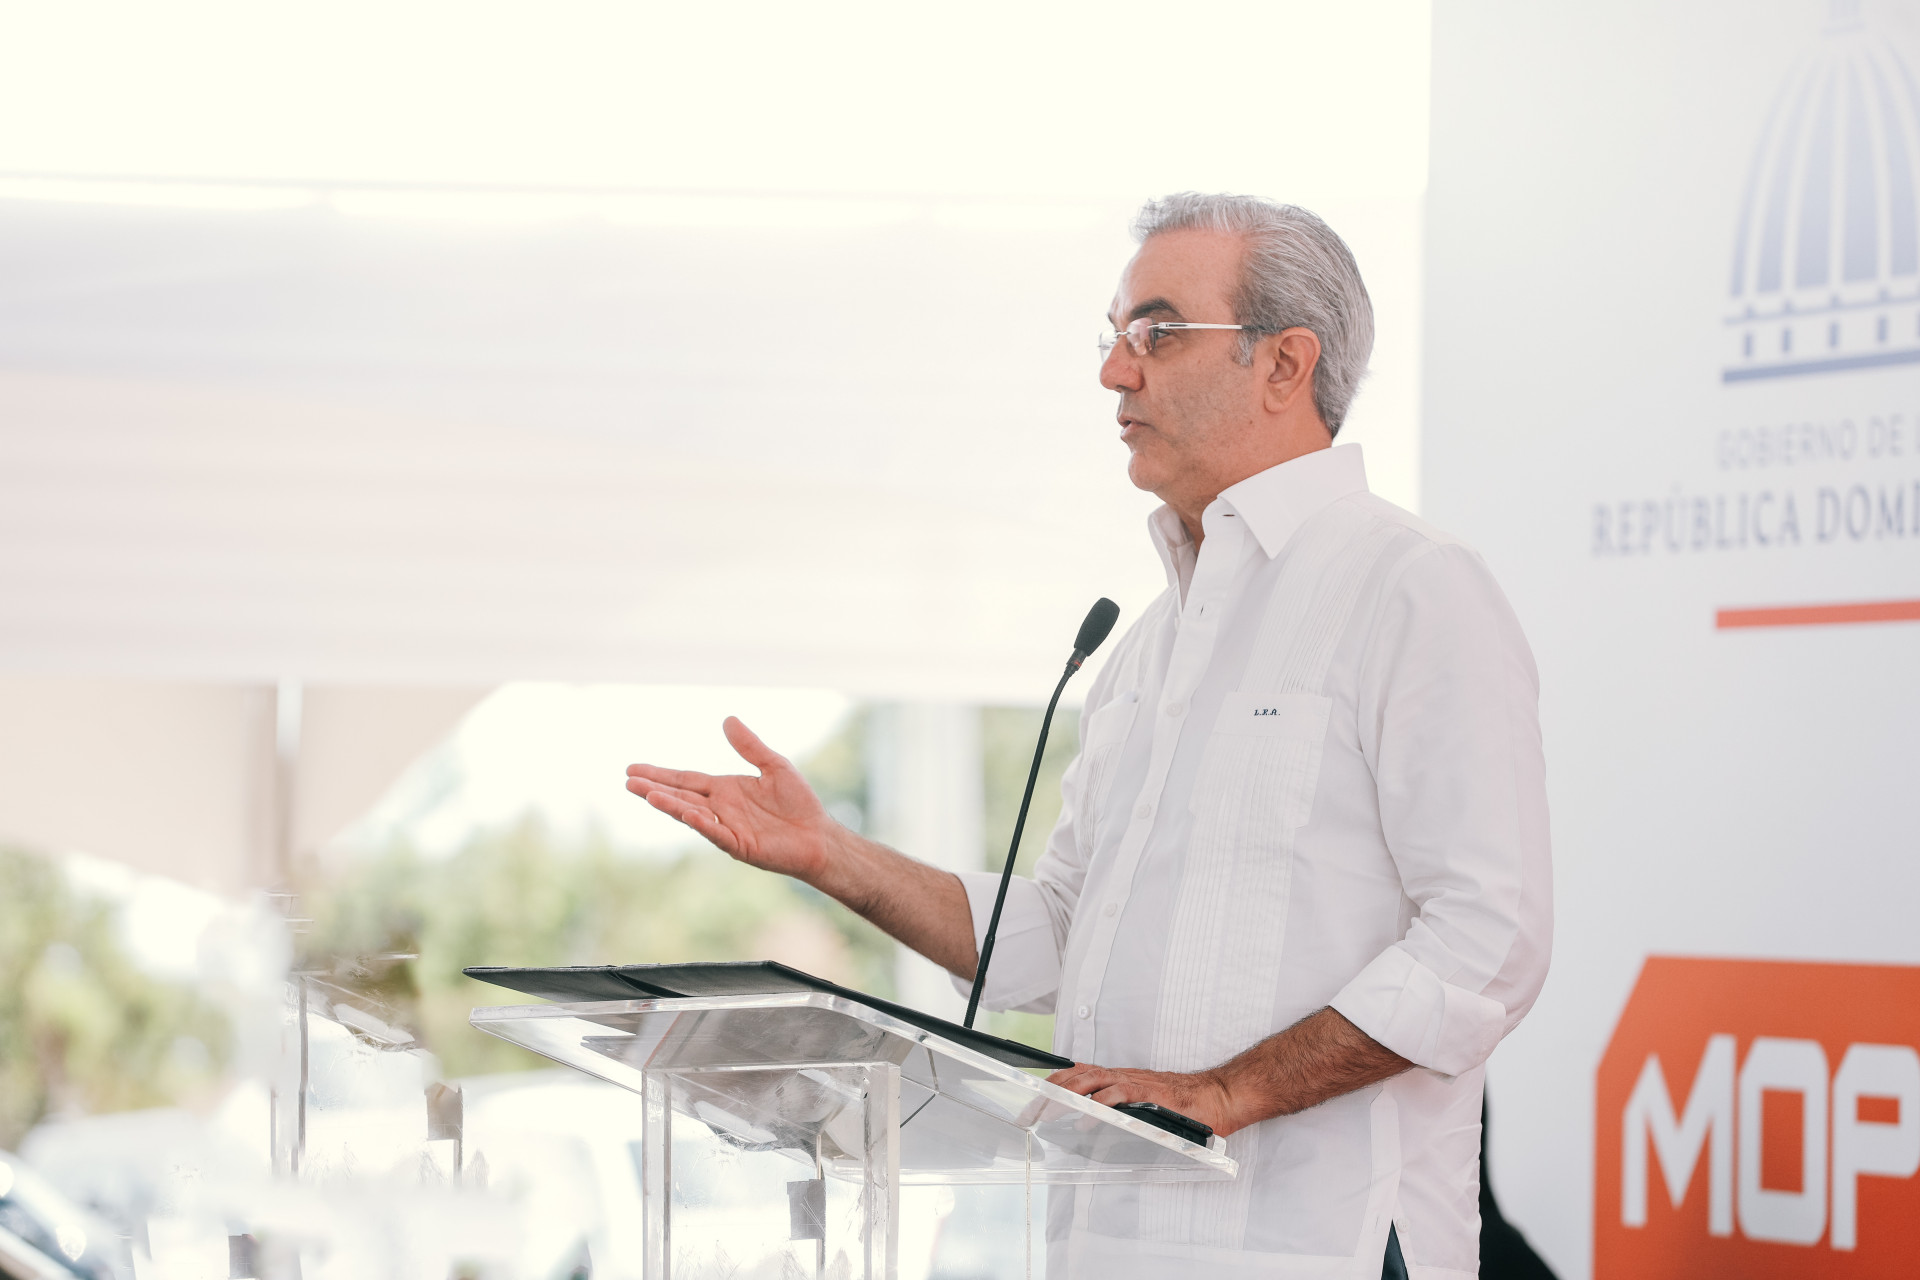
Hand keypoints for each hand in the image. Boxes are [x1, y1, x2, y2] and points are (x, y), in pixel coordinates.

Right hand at [626, 717, 841, 882]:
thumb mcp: (774, 765)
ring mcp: (726, 827)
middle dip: (654, 788)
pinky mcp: (739, 844)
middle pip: (680, 796)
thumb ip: (750, 746)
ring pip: (691, 814)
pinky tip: (686, 812)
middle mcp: (720, 808)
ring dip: (670, 804)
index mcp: (725, 789)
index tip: (632, 769)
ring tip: (646, 794)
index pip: (685, 779)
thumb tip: (727, 719)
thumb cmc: (798, 803)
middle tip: (627, 781)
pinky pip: (715, 832)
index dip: (660, 774)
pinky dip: (700, 822)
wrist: (819, 835)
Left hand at [1046, 1062, 1240, 1135]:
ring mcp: (1136, 1082)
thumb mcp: (1142, 1105)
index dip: (1051, 1086)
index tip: (1030, 1102)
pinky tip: (1086, 1119)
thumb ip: (1120, 1110)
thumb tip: (1090, 1125)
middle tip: (1030, 1113)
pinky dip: (1100, 1105)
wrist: (1218, 1096)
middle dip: (1049, 1093)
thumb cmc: (1182, 1104)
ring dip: (1067, 1095)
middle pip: (1076, 1076)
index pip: (1076, 1075)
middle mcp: (1122, 1076)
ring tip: (1048, 1111)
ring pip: (1092, 1080)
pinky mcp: (1151, 1094)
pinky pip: (1121, 1095)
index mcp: (1118, 1079)